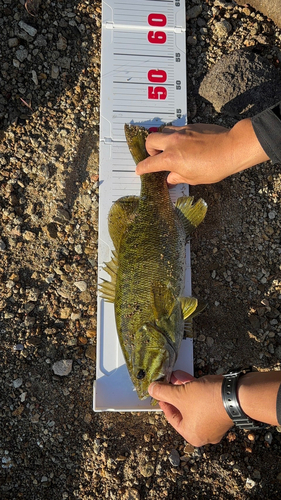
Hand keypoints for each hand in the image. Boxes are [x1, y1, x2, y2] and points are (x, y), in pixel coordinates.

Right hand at [136, 119, 268, 184]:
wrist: (232, 149)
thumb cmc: (214, 166)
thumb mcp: (194, 178)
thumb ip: (178, 177)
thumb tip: (170, 179)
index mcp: (171, 158)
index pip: (149, 163)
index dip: (142, 168)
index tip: (139, 170)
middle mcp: (173, 142)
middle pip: (150, 140)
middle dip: (149, 149)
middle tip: (156, 156)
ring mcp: (182, 132)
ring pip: (164, 131)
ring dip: (162, 140)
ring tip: (171, 149)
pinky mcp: (192, 126)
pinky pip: (177, 129)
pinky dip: (176, 136)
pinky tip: (185, 144)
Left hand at [149, 371, 232, 446]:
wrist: (236, 395)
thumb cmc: (205, 400)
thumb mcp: (179, 394)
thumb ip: (162, 392)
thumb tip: (150, 389)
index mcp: (191, 434)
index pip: (171, 417)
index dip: (163, 401)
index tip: (159, 391)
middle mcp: (204, 433)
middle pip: (183, 410)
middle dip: (175, 393)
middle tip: (169, 380)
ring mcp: (215, 424)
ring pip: (195, 404)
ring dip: (186, 389)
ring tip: (179, 376)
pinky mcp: (223, 412)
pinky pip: (206, 402)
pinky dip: (198, 391)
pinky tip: (192, 378)